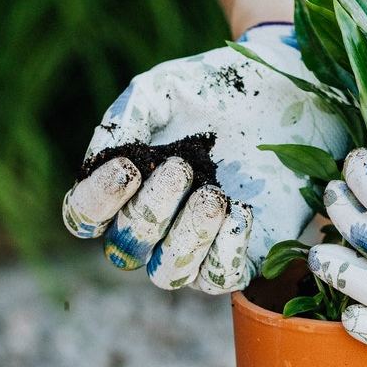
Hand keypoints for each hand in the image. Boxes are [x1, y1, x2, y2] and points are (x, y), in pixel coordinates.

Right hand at [62, 24, 347, 292]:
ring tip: (213, 195)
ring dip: (187, 237)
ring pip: (169, 274)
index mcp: (124, 187)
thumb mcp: (165, 88)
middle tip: (181, 167)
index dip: (97, 201)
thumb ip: (127, 116)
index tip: (128, 167)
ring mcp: (196, 244)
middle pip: (126, 249)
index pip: (84, 217)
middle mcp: (153, 226)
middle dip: (150, 211)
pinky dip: (227, 250)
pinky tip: (241, 210)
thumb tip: (102, 156)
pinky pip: (221, 278)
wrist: (282, 90)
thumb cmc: (214, 90)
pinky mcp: (242, 252)